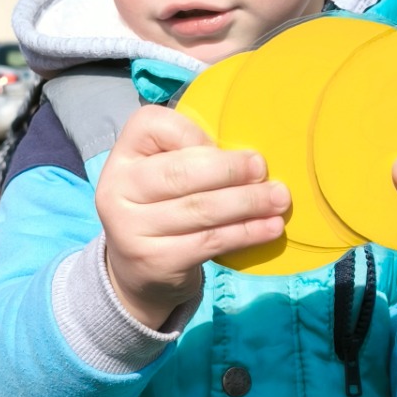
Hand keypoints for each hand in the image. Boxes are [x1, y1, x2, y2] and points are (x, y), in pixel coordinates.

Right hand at [96, 105, 289, 328]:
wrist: (134, 270)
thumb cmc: (160, 207)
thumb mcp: (160, 173)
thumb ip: (189, 155)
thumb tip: (250, 155)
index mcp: (122, 156)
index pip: (153, 125)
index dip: (193, 133)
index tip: (224, 146)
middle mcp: (117, 190)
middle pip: (180, 173)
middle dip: (230, 170)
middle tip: (263, 170)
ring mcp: (131, 229)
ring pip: (200, 209)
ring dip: (247, 202)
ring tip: (279, 199)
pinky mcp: (154, 261)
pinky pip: (209, 241)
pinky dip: (246, 233)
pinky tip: (271, 227)